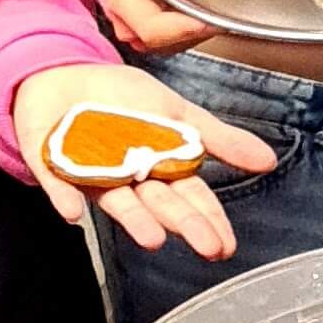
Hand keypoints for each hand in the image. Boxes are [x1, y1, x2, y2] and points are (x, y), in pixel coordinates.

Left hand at [12, 63, 276, 257]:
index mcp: (160, 167)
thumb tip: (268, 161)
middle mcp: (130, 179)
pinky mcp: (54, 167)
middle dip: (184, 225)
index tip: (225, 245)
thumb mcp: (180, 111)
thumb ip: (220, 139)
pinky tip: (73, 212)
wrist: (67, 75)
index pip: (190, 198)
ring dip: (134, 220)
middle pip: (161, 205)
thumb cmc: (123, 98)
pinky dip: (65, 198)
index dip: (208, 220)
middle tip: (207, 248)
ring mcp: (92, 176)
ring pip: (117, 201)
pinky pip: (60, 185)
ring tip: (154, 237)